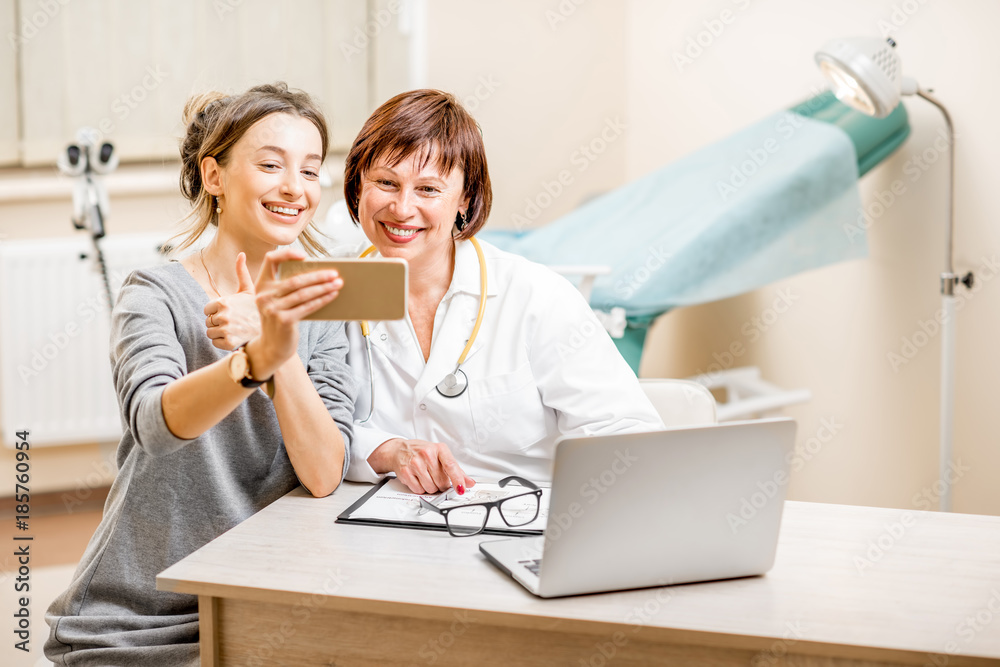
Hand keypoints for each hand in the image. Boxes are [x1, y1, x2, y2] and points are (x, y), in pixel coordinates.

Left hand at [204, 253, 260, 350]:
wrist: (272, 328)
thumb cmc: (257, 309)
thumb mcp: (250, 289)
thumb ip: (241, 272)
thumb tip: (241, 253)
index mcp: (223, 302)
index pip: (207, 309)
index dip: (216, 312)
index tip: (229, 313)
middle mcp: (223, 315)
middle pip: (208, 322)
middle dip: (218, 323)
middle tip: (234, 323)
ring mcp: (226, 329)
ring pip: (210, 333)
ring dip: (219, 333)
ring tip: (234, 330)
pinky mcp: (229, 343)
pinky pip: (215, 343)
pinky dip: (222, 343)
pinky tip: (235, 338)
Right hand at [245, 248, 342, 377]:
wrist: (272, 346)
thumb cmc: (280, 318)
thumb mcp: (277, 301)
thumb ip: (287, 287)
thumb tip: (317, 273)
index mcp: (261, 285)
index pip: (270, 260)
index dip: (287, 254)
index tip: (305, 256)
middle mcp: (264, 295)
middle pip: (295, 279)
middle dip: (318, 276)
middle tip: (334, 273)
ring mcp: (272, 309)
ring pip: (304, 293)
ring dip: (324, 288)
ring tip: (338, 283)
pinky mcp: (283, 320)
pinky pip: (307, 307)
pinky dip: (322, 300)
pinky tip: (332, 295)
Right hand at [369, 438, 475, 494]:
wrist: (399, 450)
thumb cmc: (421, 452)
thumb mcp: (440, 455)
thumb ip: (456, 470)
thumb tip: (469, 482)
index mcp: (439, 449)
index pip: (451, 466)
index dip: (458, 479)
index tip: (461, 489)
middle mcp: (427, 454)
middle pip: (442, 481)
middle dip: (441, 484)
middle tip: (436, 477)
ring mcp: (415, 463)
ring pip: (431, 488)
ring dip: (431, 487)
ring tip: (426, 477)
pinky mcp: (405, 472)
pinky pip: (419, 490)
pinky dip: (420, 488)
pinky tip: (418, 479)